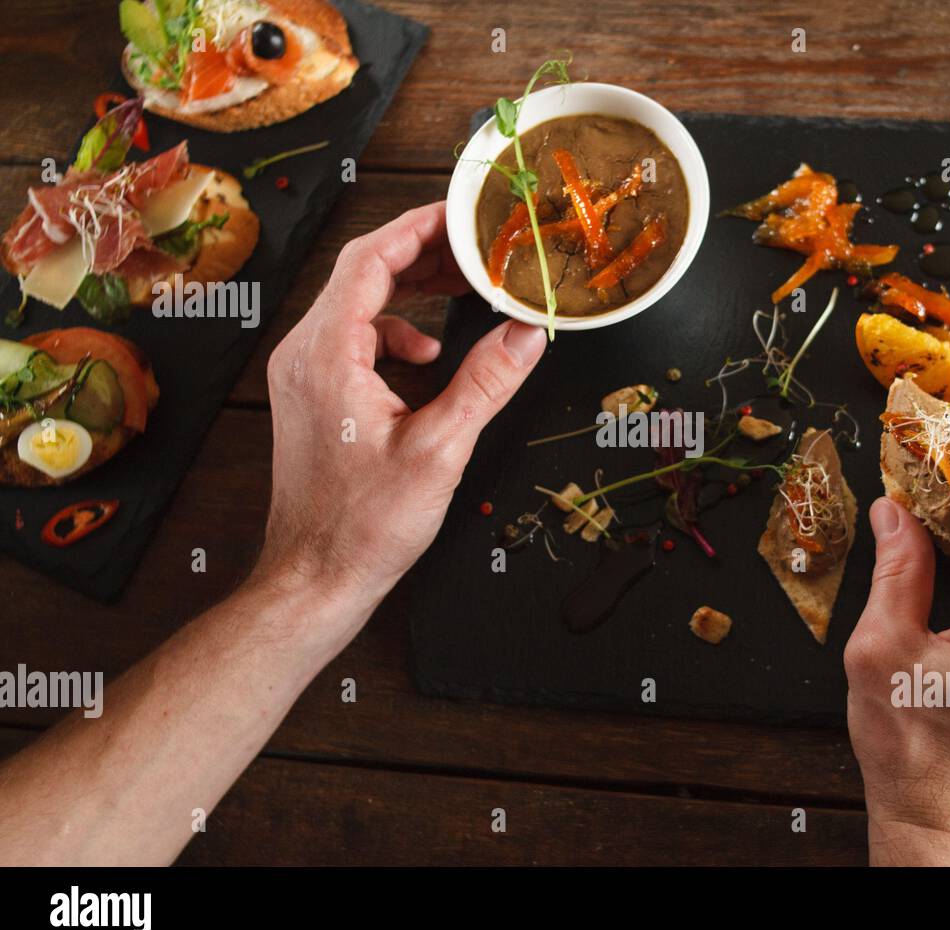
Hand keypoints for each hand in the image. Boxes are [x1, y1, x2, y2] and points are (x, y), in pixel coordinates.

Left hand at [255, 202, 546, 623]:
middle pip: (362, 273)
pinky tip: (429, 363)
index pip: (369, 259)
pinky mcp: (311, 394)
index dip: (418, 227)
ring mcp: (303, 374)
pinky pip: (354, 340)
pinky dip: (397, 336)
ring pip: (359, 305)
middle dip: (423, 255)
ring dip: (412, 293)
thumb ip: (485, 383)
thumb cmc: (365, 524)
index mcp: (327, 355)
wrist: (314, 576)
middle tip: (478, 248)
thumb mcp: (439, 450)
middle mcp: (304, 353)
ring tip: (465, 294)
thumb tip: (528, 334)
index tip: (462, 214)